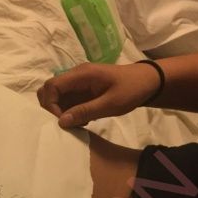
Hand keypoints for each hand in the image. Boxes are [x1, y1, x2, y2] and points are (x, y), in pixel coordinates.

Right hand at [37, 62, 161, 128]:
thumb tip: (61, 121)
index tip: (61, 120)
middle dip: (50, 108)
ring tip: (76, 123)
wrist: (148, 82)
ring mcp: (78, 83)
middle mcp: (75, 76)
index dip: (50, 104)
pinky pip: (66, 101)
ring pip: (55, 96)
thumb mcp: (111, 103)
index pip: (52, 85)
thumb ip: (85, 111)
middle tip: (64, 123)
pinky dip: (68, 112)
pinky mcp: (82, 91)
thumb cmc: (132, 89)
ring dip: (59, 111)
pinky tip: (81, 120)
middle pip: (48, 89)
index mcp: (81, 74)